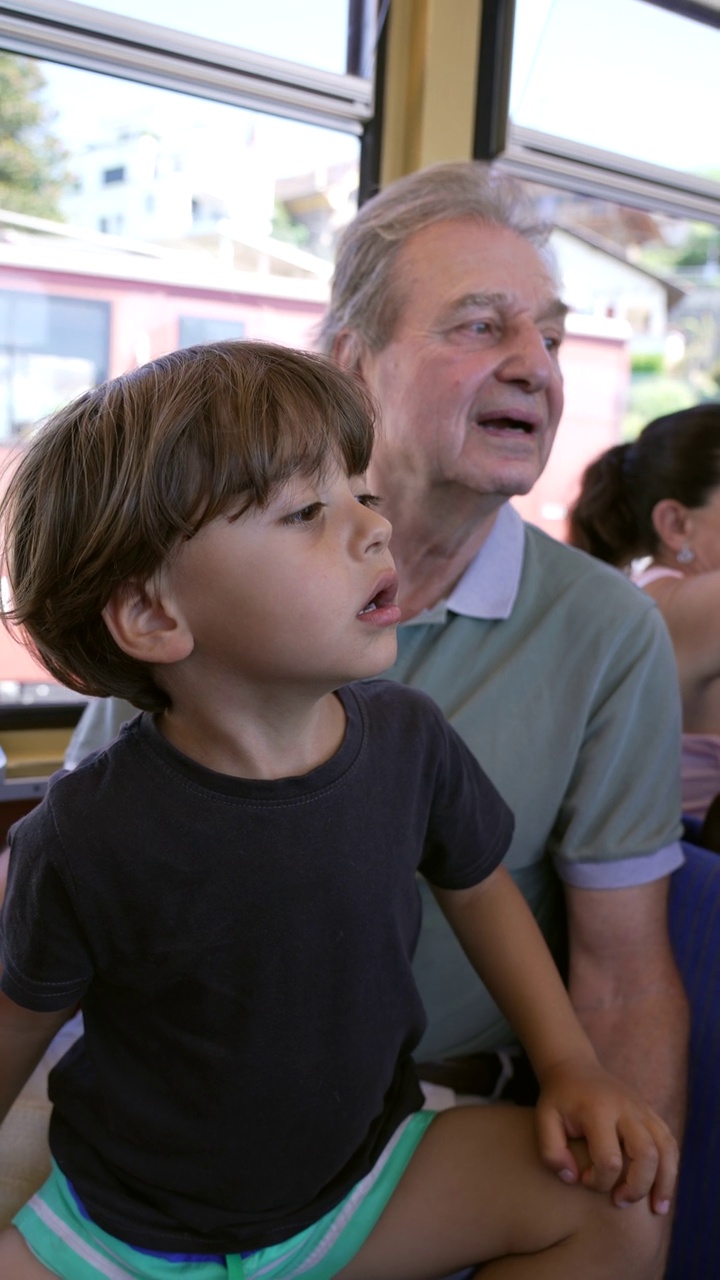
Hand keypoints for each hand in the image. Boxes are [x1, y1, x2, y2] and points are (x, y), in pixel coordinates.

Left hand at [534, 1054, 678, 1214]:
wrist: (575, 1067)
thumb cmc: (558, 1099)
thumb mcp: (543, 1120)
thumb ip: (551, 1152)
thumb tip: (573, 1178)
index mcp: (597, 1110)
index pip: (609, 1159)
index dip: (598, 1181)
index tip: (583, 1180)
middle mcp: (625, 1108)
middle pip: (646, 1154)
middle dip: (637, 1187)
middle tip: (620, 1202)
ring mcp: (642, 1109)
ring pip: (666, 1148)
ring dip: (665, 1182)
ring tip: (657, 1208)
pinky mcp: (650, 1112)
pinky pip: (670, 1142)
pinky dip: (671, 1167)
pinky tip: (663, 1189)